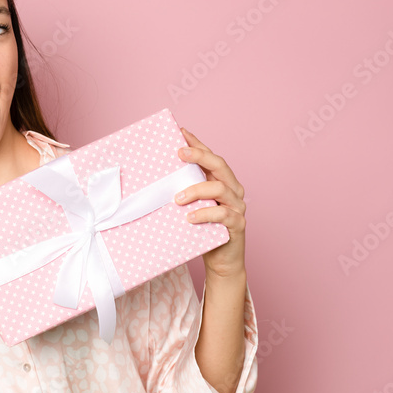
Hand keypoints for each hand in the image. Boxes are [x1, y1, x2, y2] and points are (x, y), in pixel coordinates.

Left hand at [174, 127, 245, 279]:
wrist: (221, 261)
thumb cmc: (203, 231)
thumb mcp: (192, 207)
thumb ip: (183, 192)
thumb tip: (154, 182)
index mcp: (223, 182)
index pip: (211, 158)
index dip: (198, 144)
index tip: (181, 132)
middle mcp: (234, 191)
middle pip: (220, 166)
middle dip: (199, 156)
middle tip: (179, 153)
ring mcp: (237, 207)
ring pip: (221, 188)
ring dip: (196, 190)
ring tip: (177, 199)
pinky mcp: (237, 225)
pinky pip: (223, 214)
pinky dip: (205, 213)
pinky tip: (190, 217)